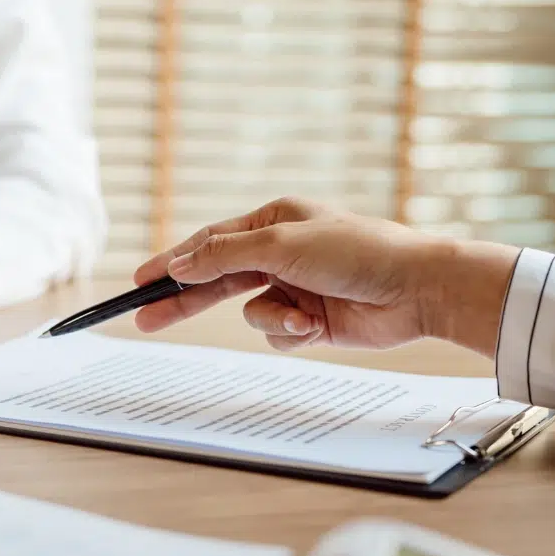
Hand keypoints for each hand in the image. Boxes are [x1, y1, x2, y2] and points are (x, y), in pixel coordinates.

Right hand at [132, 197, 519, 356]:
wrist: (416, 290)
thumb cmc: (356, 252)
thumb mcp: (282, 245)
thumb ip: (225, 255)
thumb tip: (180, 262)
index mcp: (273, 221)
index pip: (208, 243)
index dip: (172, 263)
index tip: (138, 281)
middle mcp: (280, 252)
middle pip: (217, 281)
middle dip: (185, 302)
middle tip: (145, 318)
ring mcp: (293, 288)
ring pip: (250, 314)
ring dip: (273, 320)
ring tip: (304, 318)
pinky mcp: (309, 321)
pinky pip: (277, 334)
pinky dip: (293, 334)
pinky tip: (318, 326)